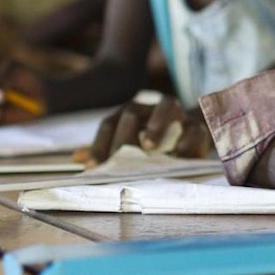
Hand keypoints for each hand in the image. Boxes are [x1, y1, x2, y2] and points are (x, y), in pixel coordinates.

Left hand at [83, 96, 210, 165]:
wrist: (194, 131)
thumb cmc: (156, 139)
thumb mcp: (130, 144)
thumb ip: (107, 149)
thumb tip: (77, 157)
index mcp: (130, 113)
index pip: (109, 123)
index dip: (99, 145)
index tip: (92, 167)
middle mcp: (150, 108)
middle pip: (132, 113)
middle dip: (123, 137)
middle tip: (119, 160)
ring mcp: (176, 113)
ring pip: (166, 106)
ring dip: (155, 125)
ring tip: (148, 146)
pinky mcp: (197, 124)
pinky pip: (193, 127)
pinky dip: (185, 141)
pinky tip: (176, 156)